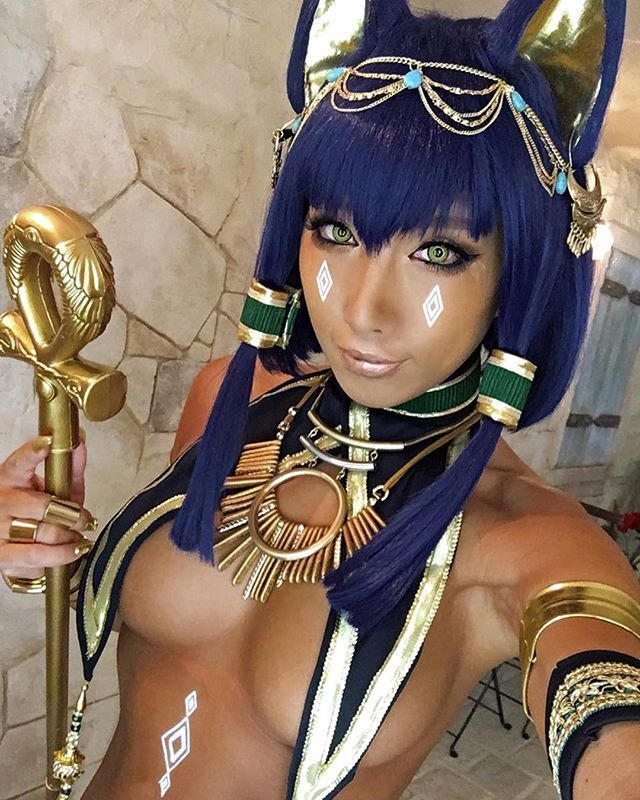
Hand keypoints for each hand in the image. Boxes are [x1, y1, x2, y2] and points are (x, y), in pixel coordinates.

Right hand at [0, 435, 94, 581]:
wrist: (15, 543)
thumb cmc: (38, 509)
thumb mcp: (56, 485)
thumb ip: (70, 465)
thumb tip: (79, 440)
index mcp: (10, 477)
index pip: (20, 461)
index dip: (34, 452)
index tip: (49, 441)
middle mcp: (1, 501)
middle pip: (41, 505)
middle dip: (71, 514)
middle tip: (83, 518)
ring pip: (43, 532)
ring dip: (68, 536)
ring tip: (77, 535)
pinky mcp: (2, 556)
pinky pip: (37, 556)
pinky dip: (62, 554)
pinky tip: (73, 550)